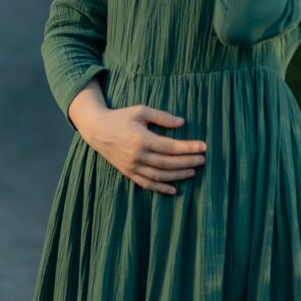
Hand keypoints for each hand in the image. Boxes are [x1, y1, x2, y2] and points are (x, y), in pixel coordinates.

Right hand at [86, 105, 206, 195]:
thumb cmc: (121, 117)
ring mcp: (132, 166)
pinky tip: (173, 189)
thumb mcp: (141, 111)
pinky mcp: (128, 172)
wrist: (97, 129)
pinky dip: (161, 188)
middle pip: (168, 163)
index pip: (170, 147)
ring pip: (159, 176)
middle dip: (187, 162)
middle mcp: (138, 155)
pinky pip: (147, 184)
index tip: (203, 147)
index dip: (188, 148)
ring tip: (193, 171)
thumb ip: (162, 117)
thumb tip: (182, 123)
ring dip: (178, 175)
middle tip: (203, 160)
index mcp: (142, 139)